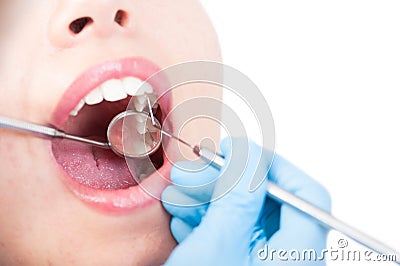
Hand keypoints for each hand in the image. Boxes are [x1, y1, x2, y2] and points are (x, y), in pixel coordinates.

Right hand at [162, 138, 330, 264]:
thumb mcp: (218, 248)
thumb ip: (238, 198)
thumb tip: (247, 156)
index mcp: (297, 258)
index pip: (304, 195)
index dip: (273, 166)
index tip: (241, 153)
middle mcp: (286, 261)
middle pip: (268, 204)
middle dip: (226, 181)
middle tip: (197, 170)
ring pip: (243, 218)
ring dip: (209, 198)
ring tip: (179, 193)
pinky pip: (229, 235)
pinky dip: (206, 220)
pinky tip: (185, 216)